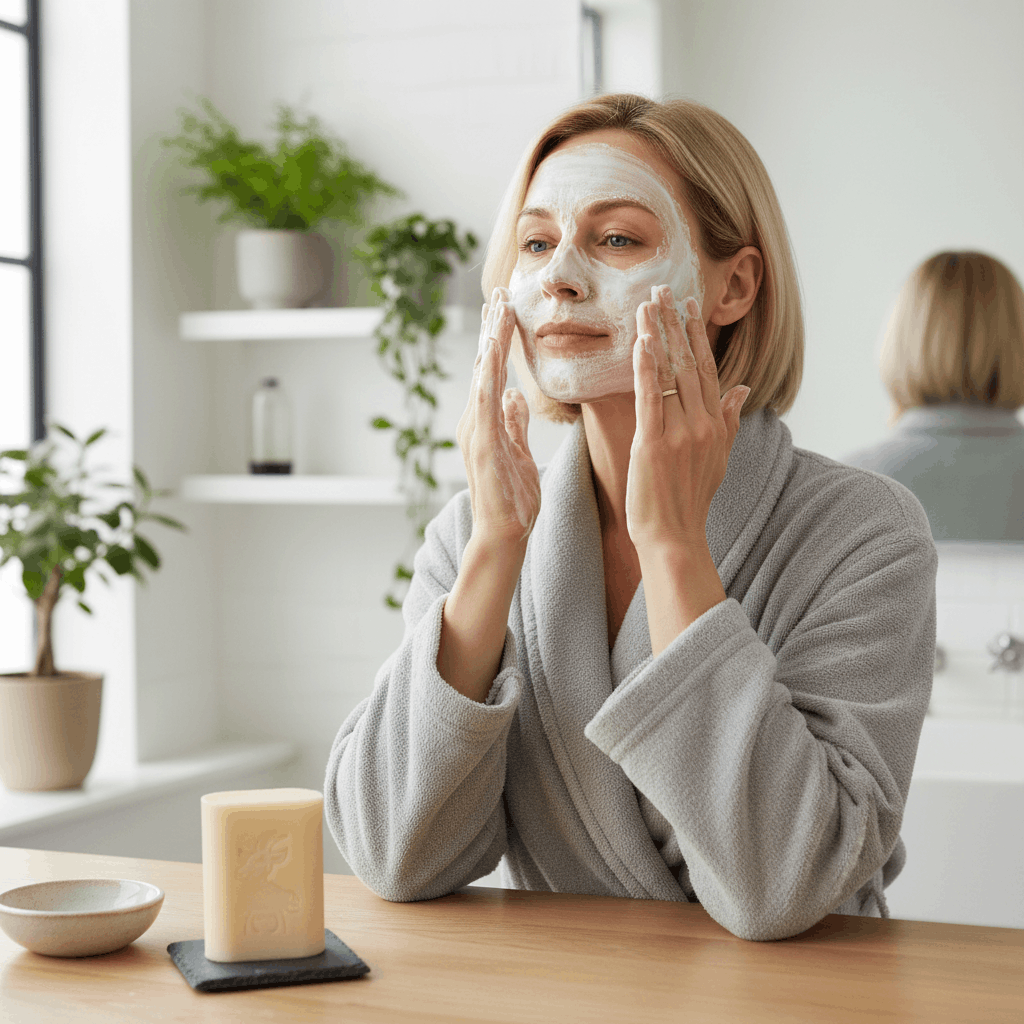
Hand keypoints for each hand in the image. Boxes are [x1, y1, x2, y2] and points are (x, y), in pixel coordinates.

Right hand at [456, 287, 540, 546]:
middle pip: (484, 366)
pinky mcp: (482, 449)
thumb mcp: (520, 452)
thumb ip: (514, 423)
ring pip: (483, 379)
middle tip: (499, 291)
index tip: (507, 306)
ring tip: (498, 312)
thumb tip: (513, 395)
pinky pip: (485, 408)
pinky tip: (492, 359)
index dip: (499, 338)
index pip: (493, 371)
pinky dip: (487, 382)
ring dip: (490, 345)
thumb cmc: (513, 499)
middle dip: (492, 329)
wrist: (503, 535)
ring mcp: (476, 434)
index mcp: (487, 421)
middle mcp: (476, 422)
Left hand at [625, 285, 748, 554]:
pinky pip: (651, 398)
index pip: (706, 369)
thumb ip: (729, 420)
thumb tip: (742, 387)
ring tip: (648, 303)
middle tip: (663, 288)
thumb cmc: (690, 500)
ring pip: (669, 374)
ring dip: (658, 335)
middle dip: (676, 323)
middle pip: (689, 363)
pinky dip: (646, 368)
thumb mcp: (718, 458)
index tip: (687, 305)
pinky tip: (641, 342)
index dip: (696, 335)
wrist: (675, 537)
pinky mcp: (654, 444)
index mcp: (716, 424)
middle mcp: (703, 423)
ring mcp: (680, 433)